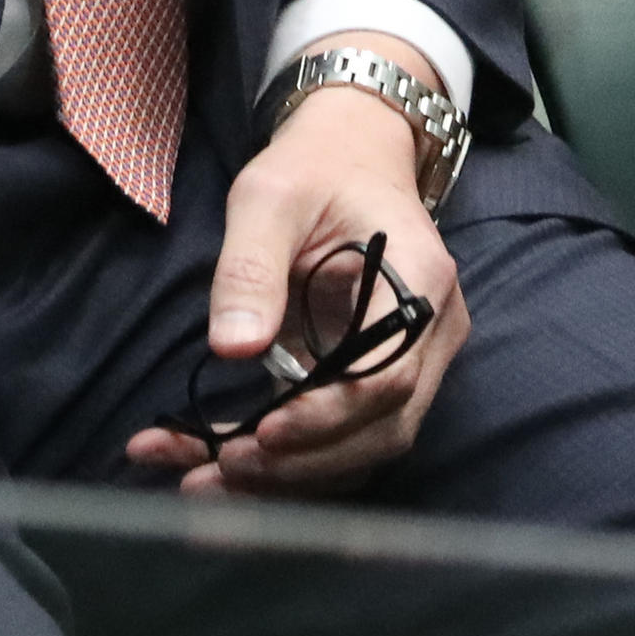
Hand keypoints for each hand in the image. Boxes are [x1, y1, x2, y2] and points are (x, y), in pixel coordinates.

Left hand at [123, 45, 473, 495]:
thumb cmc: (314, 168)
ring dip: (288, 478)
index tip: (262, 433)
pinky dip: (285, 462)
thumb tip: (233, 348)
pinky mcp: (376, 381)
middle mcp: (432, 334)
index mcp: (419, 282)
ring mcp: (412, 363)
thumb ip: (250, 267)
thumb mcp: (270, 196)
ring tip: (202, 481)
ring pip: (363, 449)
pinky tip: (212, 461)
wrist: (351, 154)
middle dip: (301, 465)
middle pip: (382, 430)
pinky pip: (341, 437)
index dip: (326, 418)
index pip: (387, 377)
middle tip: (220, 471)